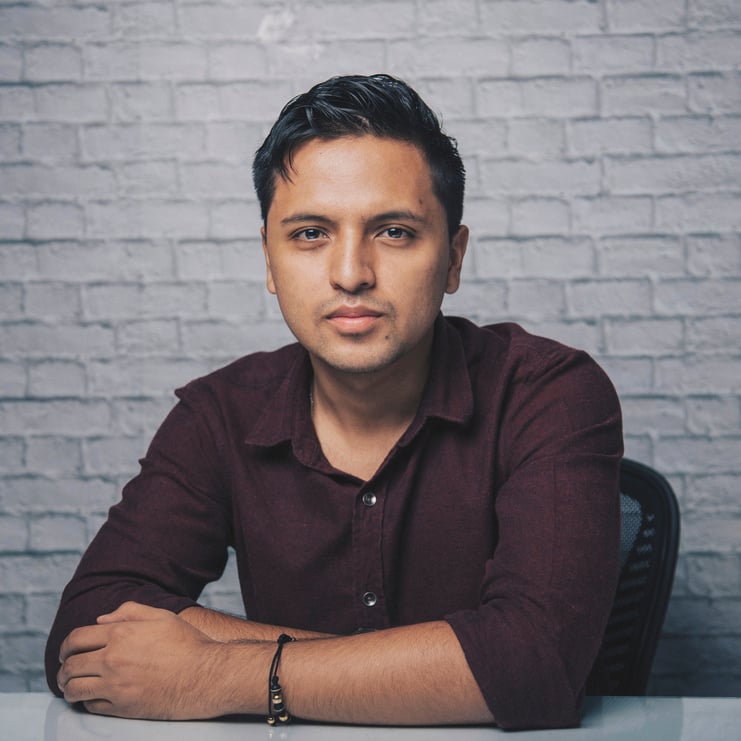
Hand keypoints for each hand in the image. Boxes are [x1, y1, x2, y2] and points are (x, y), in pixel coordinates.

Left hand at [57, 601, 233, 718]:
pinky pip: (90, 706)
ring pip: (74, 689)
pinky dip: (86, 701)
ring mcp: (115, 686)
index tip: (66, 652)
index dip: (66, 646)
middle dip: (63, 668)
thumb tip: (101, 620)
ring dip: (68, 687)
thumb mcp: (162, 616)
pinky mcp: (122, 708)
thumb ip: (130, 611)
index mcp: (120, 634)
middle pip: (70, 666)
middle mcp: (112, 660)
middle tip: (66, 670)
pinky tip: (93, 696)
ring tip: (73, 686)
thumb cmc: (187, 643)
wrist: (205, 675)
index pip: (75, 639)